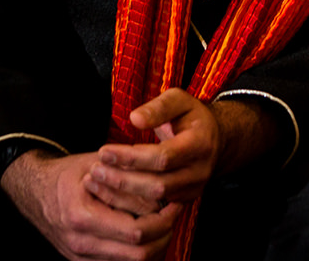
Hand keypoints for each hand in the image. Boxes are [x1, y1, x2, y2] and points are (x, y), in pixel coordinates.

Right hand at [3, 151, 178, 260]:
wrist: (35, 192)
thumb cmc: (67, 175)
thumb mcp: (95, 164)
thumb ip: (126, 176)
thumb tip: (161, 189)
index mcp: (82, 217)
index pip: (136, 232)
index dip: (163, 219)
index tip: (175, 202)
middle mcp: (81, 244)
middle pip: (140, 254)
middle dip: (164, 234)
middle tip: (174, 213)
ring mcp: (82, 258)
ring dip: (155, 244)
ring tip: (164, 220)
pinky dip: (139, 250)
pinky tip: (147, 231)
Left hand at [91, 89, 224, 209]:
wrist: (214, 138)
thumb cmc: (190, 116)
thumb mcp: (179, 100)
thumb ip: (158, 107)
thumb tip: (134, 119)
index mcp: (200, 144)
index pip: (163, 157)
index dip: (131, 157)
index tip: (104, 151)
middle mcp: (199, 171)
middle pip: (158, 185)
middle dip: (123, 180)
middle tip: (94, 170)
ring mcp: (193, 189)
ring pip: (155, 200)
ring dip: (123, 193)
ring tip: (97, 180)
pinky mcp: (184, 200)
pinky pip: (155, 207)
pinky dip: (130, 201)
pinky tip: (108, 192)